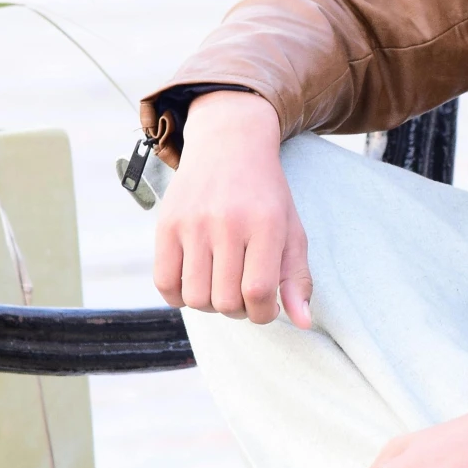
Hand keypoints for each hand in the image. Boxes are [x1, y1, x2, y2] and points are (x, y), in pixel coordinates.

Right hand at [152, 90, 312, 326]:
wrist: (229, 144)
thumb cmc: (265, 195)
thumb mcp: (292, 230)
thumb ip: (298, 278)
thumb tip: (302, 322)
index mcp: (265, 225)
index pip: (259, 292)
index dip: (264, 313)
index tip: (266, 306)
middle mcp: (227, 223)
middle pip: (226, 301)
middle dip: (238, 310)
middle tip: (243, 292)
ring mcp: (192, 224)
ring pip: (196, 297)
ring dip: (209, 304)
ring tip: (219, 285)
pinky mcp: (166, 225)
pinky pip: (164, 283)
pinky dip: (178, 296)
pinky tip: (194, 281)